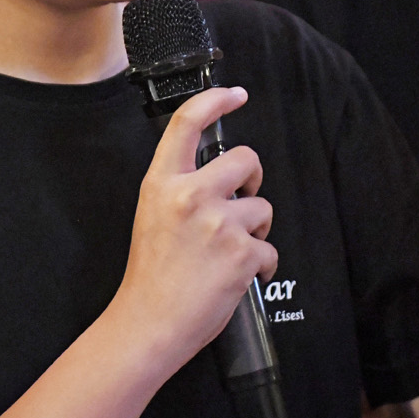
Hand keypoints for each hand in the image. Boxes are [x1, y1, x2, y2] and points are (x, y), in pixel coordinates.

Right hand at [108, 87, 276, 366]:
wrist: (149, 323)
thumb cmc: (151, 274)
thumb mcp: (152, 213)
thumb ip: (181, 187)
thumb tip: (222, 176)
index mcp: (162, 183)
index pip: (188, 123)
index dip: (215, 100)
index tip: (235, 95)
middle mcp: (191, 195)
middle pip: (247, 158)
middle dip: (253, 178)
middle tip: (243, 200)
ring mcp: (219, 224)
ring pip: (262, 207)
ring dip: (256, 229)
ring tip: (230, 253)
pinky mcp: (242, 253)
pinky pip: (269, 249)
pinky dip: (261, 266)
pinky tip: (240, 277)